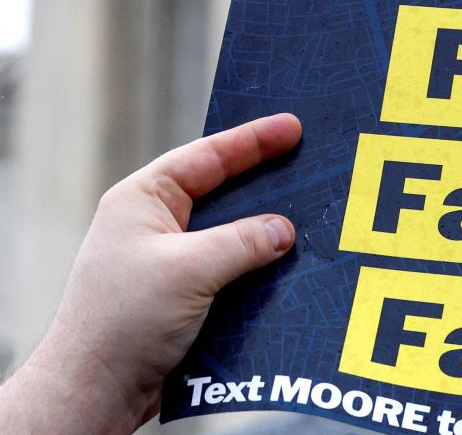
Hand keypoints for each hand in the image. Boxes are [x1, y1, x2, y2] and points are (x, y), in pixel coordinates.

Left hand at [1, 113, 302, 434]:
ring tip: (310, 216)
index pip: (206, 156)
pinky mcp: (182, 295)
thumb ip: (243, 242)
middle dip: (266, 181)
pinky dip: (258, 266)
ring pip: (229, 233)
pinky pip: (230, 269)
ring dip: (265, 231)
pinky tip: (289, 267)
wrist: (94, 393)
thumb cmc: (123, 321)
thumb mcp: (189, 269)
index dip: (253, 140)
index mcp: (142, 200)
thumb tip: (286, 230)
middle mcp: (154, 224)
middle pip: (222, 191)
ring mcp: (168, 260)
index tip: (295, 126)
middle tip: (310, 163)